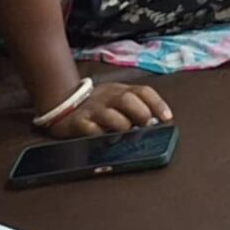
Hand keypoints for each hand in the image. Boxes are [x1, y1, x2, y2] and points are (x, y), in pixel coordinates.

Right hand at [43, 78, 172, 138]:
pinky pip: (90, 129)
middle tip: (146, 125)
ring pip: (110, 115)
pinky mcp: (78, 123)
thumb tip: (156, 122)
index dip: (158, 103)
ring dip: (122, 125)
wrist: (62, 103)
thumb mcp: (117, 99)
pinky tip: (106, 140)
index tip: (167, 118)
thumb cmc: (97, 105)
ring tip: (126, 134)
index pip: (143, 91)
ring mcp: (92, 110)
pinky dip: (100, 135)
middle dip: (141, 113)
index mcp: (120, 90)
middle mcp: (107, 97)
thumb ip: (135, 106)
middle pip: (127, 99)